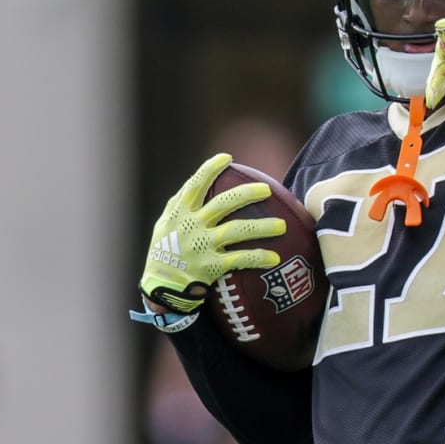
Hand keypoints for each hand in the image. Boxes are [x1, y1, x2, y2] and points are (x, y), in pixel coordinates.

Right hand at [140, 152, 286, 312]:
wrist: (162, 286)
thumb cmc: (165, 250)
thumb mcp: (164, 224)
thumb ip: (180, 204)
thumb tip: (198, 180)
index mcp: (180, 212)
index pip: (195, 185)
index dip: (210, 169)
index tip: (227, 158)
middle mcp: (192, 226)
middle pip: (224, 204)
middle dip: (247, 194)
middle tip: (267, 190)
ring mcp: (203, 245)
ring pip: (237, 231)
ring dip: (262, 227)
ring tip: (283, 225)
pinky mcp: (212, 266)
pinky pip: (240, 259)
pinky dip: (258, 257)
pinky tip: (275, 257)